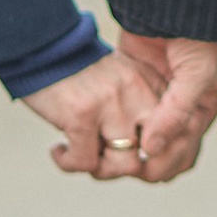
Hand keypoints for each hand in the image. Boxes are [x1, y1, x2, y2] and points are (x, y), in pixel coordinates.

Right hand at [18, 48, 161, 178]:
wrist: (40, 46)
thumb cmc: (77, 73)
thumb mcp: (119, 82)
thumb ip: (137, 110)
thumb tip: (143, 162)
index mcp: (150, 83)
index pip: (176, 133)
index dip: (158, 157)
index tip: (128, 157)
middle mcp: (137, 92)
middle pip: (156, 153)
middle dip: (132, 168)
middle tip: (105, 161)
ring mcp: (111, 104)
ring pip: (125, 165)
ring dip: (101, 170)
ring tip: (82, 156)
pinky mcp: (82, 115)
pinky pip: (85, 162)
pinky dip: (69, 163)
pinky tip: (59, 150)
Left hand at [112, 30, 216, 183]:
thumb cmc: (203, 35)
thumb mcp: (197, 76)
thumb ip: (175, 114)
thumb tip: (150, 150)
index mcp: (201, 110)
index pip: (183, 153)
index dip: (162, 167)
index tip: (139, 171)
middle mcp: (178, 107)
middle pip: (159, 151)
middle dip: (139, 164)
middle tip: (114, 168)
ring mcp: (155, 93)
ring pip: (137, 134)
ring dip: (123, 147)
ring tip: (101, 157)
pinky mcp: (134, 78)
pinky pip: (123, 110)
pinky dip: (112, 124)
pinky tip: (95, 133)